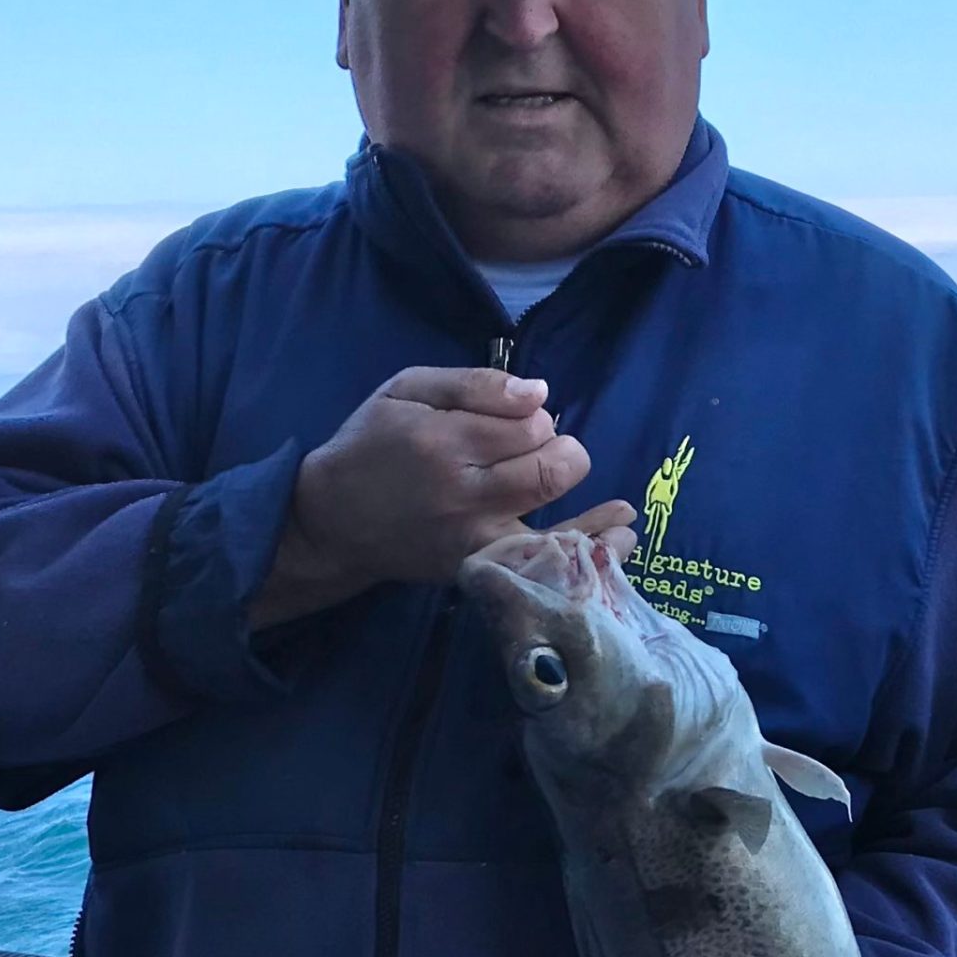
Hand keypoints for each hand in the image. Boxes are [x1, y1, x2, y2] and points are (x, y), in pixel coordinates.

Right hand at [252, 369, 596, 627]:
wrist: (334, 523)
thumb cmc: (370, 447)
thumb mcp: (405, 390)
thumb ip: (472, 384)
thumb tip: (538, 392)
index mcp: (444, 441)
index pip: (530, 423)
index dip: (535, 415)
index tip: (517, 418)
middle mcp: (465, 495)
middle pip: (552, 466)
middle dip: (559, 448)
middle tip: (536, 448)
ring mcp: (477, 540)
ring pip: (558, 519)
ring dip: (581, 495)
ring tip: (600, 493)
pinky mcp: (481, 571)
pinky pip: (547, 564)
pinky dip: (588, 548)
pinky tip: (622, 533)